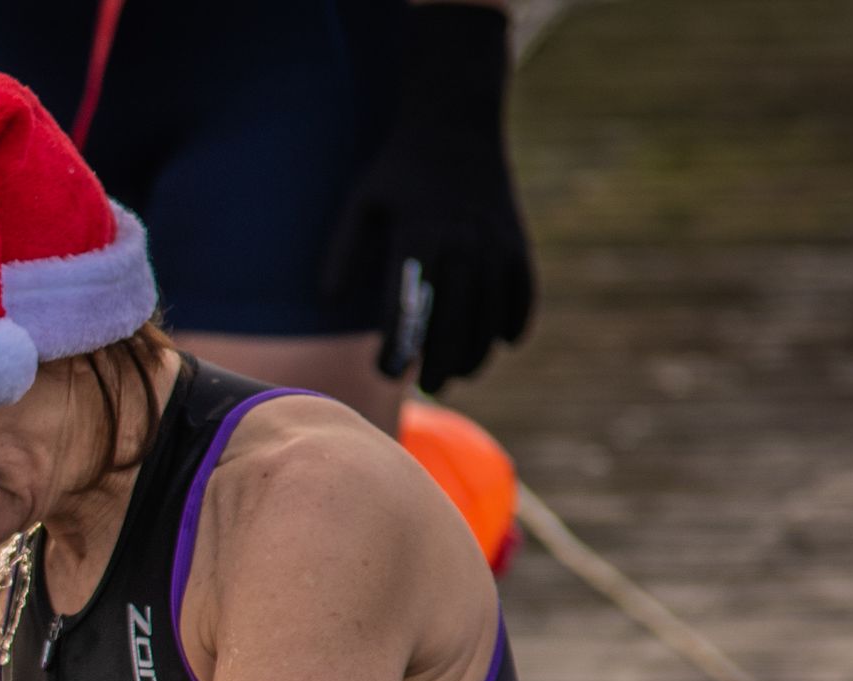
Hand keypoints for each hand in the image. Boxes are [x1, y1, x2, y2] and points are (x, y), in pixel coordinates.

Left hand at [322, 3, 533, 393]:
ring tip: (458, 373)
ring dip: (476, 353)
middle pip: (452, 323)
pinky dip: (515, 325)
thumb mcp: (361, 202)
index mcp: (416, 237)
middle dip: (439, 363)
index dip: (396, 346)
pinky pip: (522, 297)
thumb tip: (330, 300)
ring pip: (489, 317)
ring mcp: (494, 244)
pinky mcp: (518, 243)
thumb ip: (343, 251)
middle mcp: (459, 244)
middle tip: (426, 384)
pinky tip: (501, 343)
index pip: (406, 308)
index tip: (385, 369)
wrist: (457, 124)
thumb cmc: (400, 171)